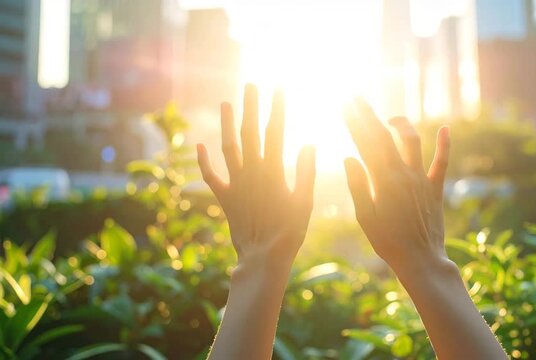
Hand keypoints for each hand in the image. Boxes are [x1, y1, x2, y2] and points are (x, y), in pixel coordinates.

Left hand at [197, 84, 315, 269]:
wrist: (262, 258)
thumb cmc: (289, 233)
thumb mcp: (304, 202)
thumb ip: (306, 172)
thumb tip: (309, 143)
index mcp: (273, 171)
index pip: (275, 132)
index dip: (276, 109)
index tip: (279, 89)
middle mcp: (252, 172)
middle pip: (249, 132)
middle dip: (250, 107)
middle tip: (250, 85)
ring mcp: (236, 184)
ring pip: (229, 147)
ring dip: (227, 124)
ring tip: (227, 103)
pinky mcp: (225, 198)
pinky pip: (211, 176)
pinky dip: (203, 161)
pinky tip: (199, 145)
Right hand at [344, 98, 450, 273]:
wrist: (420, 260)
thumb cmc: (387, 242)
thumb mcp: (364, 217)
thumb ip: (357, 185)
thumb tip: (348, 157)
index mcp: (383, 181)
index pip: (366, 144)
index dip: (354, 123)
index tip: (344, 106)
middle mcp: (404, 175)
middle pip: (384, 136)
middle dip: (369, 115)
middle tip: (357, 98)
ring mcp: (422, 180)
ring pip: (412, 142)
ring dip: (401, 124)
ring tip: (389, 116)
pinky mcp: (435, 188)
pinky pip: (442, 162)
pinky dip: (444, 144)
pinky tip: (445, 128)